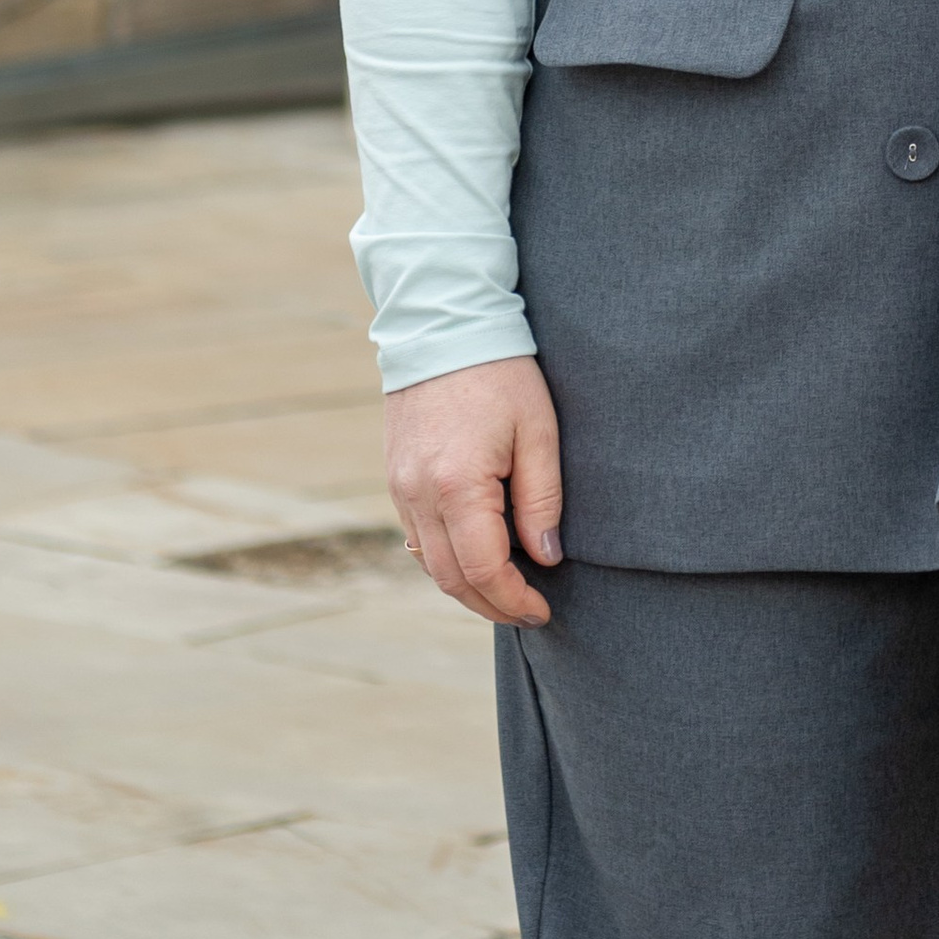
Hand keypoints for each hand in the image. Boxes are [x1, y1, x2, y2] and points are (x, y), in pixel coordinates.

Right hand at [384, 356, 563, 626]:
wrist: (443, 325)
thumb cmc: (501, 374)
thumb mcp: (539, 432)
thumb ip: (542, 500)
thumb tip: (545, 558)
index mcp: (457, 487)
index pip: (484, 571)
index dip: (514, 600)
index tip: (543, 610)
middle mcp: (418, 495)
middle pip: (450, 579)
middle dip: (491, 605)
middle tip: (528, 613)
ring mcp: (399, 488)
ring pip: (428, 564)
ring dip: (466, 587)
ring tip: (506, 592)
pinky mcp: (394, 478)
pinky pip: (416, 537)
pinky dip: (444, 559)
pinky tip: (474, 558)